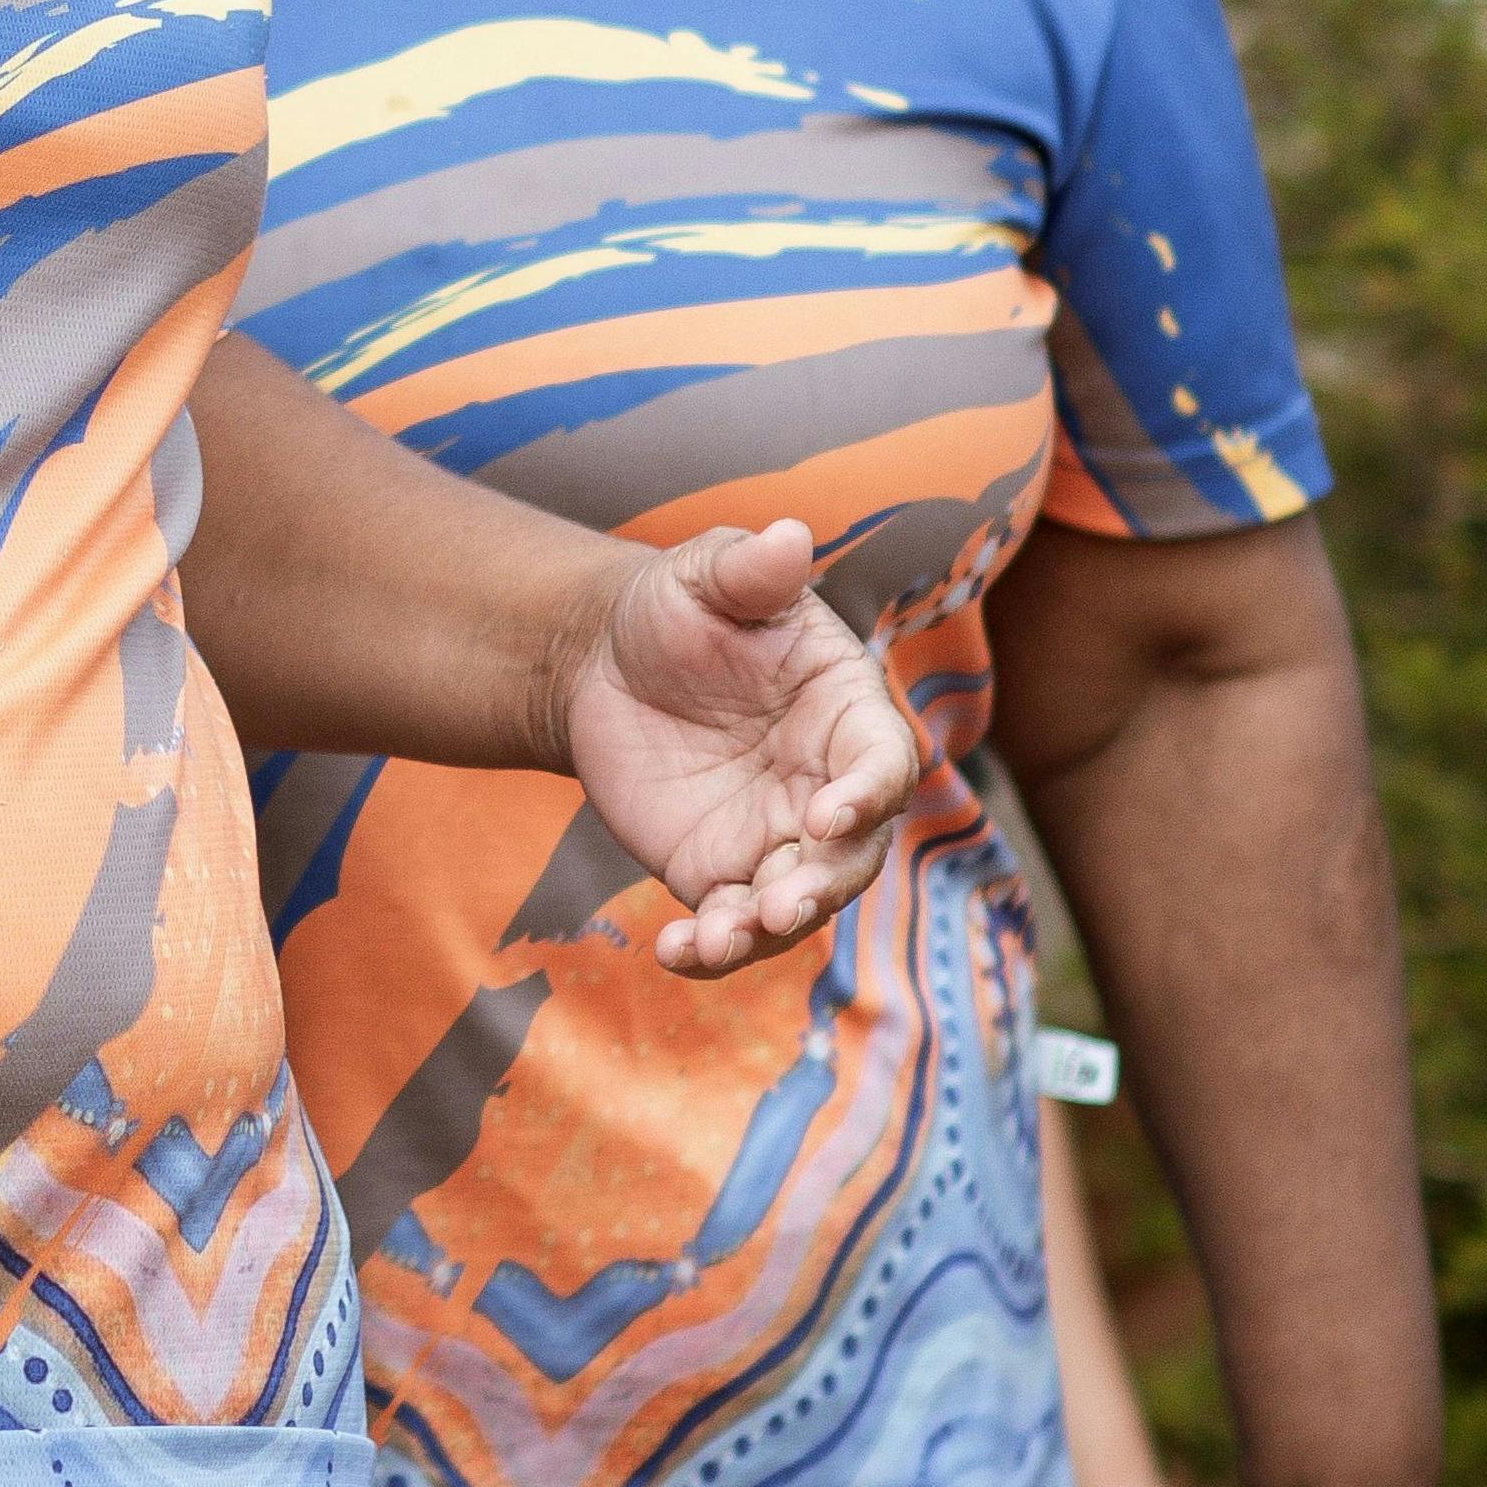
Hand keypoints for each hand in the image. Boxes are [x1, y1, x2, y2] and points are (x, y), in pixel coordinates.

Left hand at [549, 515, 918, 978]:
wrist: (603, 663)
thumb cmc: (675, 610)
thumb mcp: (704, 575)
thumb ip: (748, 568)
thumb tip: (786, 533)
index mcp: (845, 712)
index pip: (883, 763)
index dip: (867, 794)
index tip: (826, 812)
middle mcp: (827, 786)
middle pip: (852, 854)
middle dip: (821, 883)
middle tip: (776, 904)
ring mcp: (778, 838)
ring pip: (797, 902)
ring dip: (766, 928)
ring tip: (716, 937)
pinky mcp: (722, 872)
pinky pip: (731, 925)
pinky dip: (711, 949)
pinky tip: (673, 953)